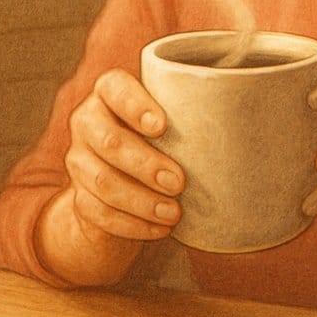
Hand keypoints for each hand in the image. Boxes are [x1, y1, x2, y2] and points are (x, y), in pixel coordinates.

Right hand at [62, 67, 184, 243]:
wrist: (125, 174)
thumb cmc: (164, 134)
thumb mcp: (172, 116)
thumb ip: (187, 109)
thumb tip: (238, 111)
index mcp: (109, 91)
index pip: (114, 87)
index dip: (136, 106)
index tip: (164, 126)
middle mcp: (86, 120)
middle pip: (109, 141)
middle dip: (146, 164)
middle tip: (180, 182)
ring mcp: (78, 159)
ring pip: (102, 181)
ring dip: (141, 200)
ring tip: (175, 212)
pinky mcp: (77, 196)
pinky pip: (99, 213)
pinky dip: (132, 224)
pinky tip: (160, 229)